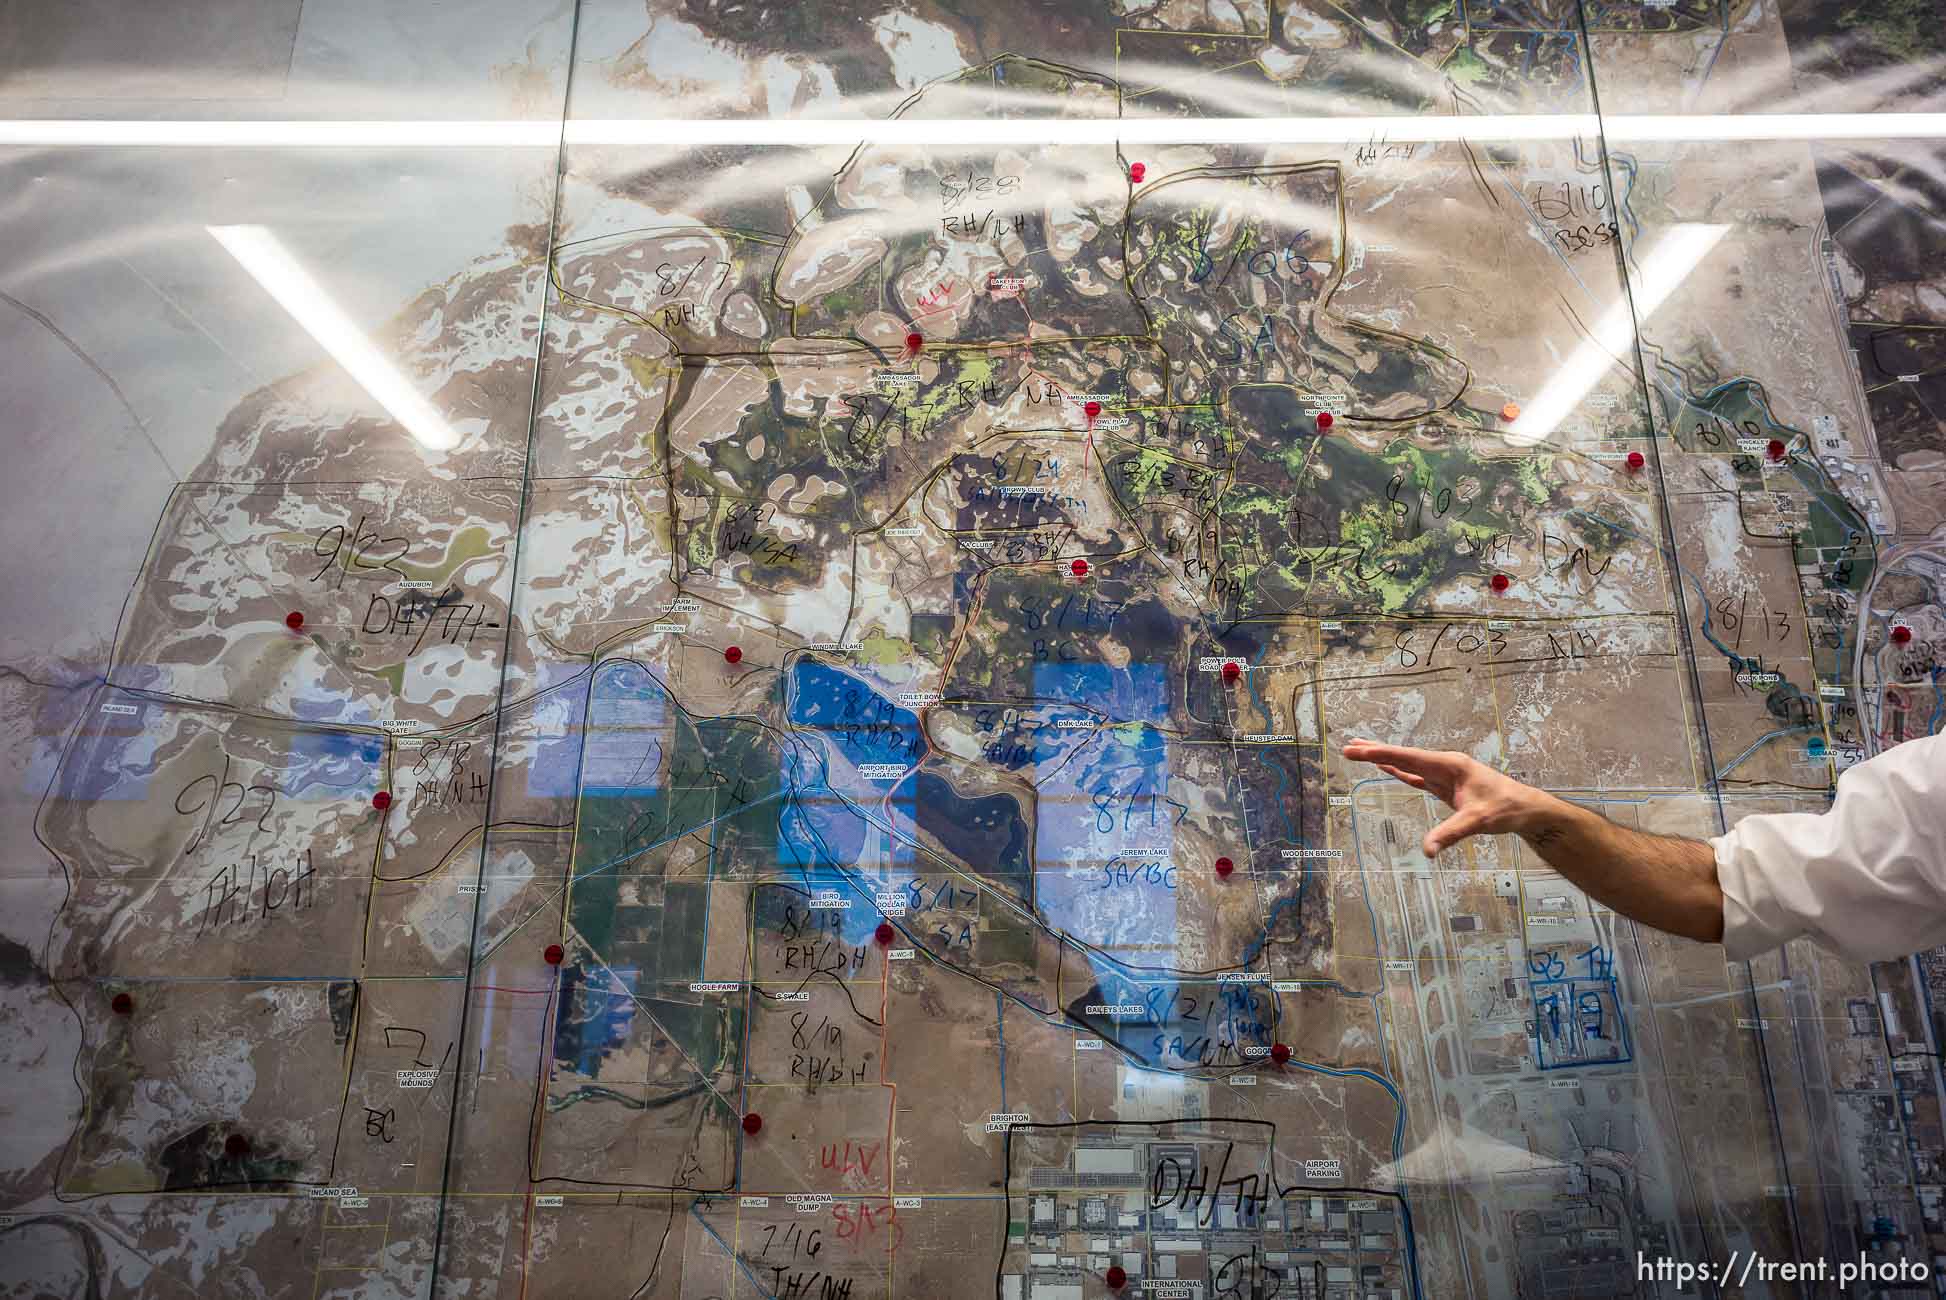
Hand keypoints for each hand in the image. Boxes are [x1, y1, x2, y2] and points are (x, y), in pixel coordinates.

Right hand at [1341, 740, 1560, 856]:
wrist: (1525, 808)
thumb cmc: (1506, 808)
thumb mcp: (1477, 822)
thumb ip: (1450, 834)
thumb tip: (1427, 851)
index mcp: (1450, 765)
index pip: (1408, 758)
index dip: (1381, 754)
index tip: (1358, 750)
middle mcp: (1445, 765)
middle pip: (1403, 756)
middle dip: (1376, 751)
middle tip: (1349, 746)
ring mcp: (1444, 774)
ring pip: (1408, 764)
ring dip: (1384, 759)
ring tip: (1360, 751)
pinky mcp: (1445, 785)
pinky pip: (1416, 775)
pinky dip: (1399, 771)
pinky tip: (1387, 768)